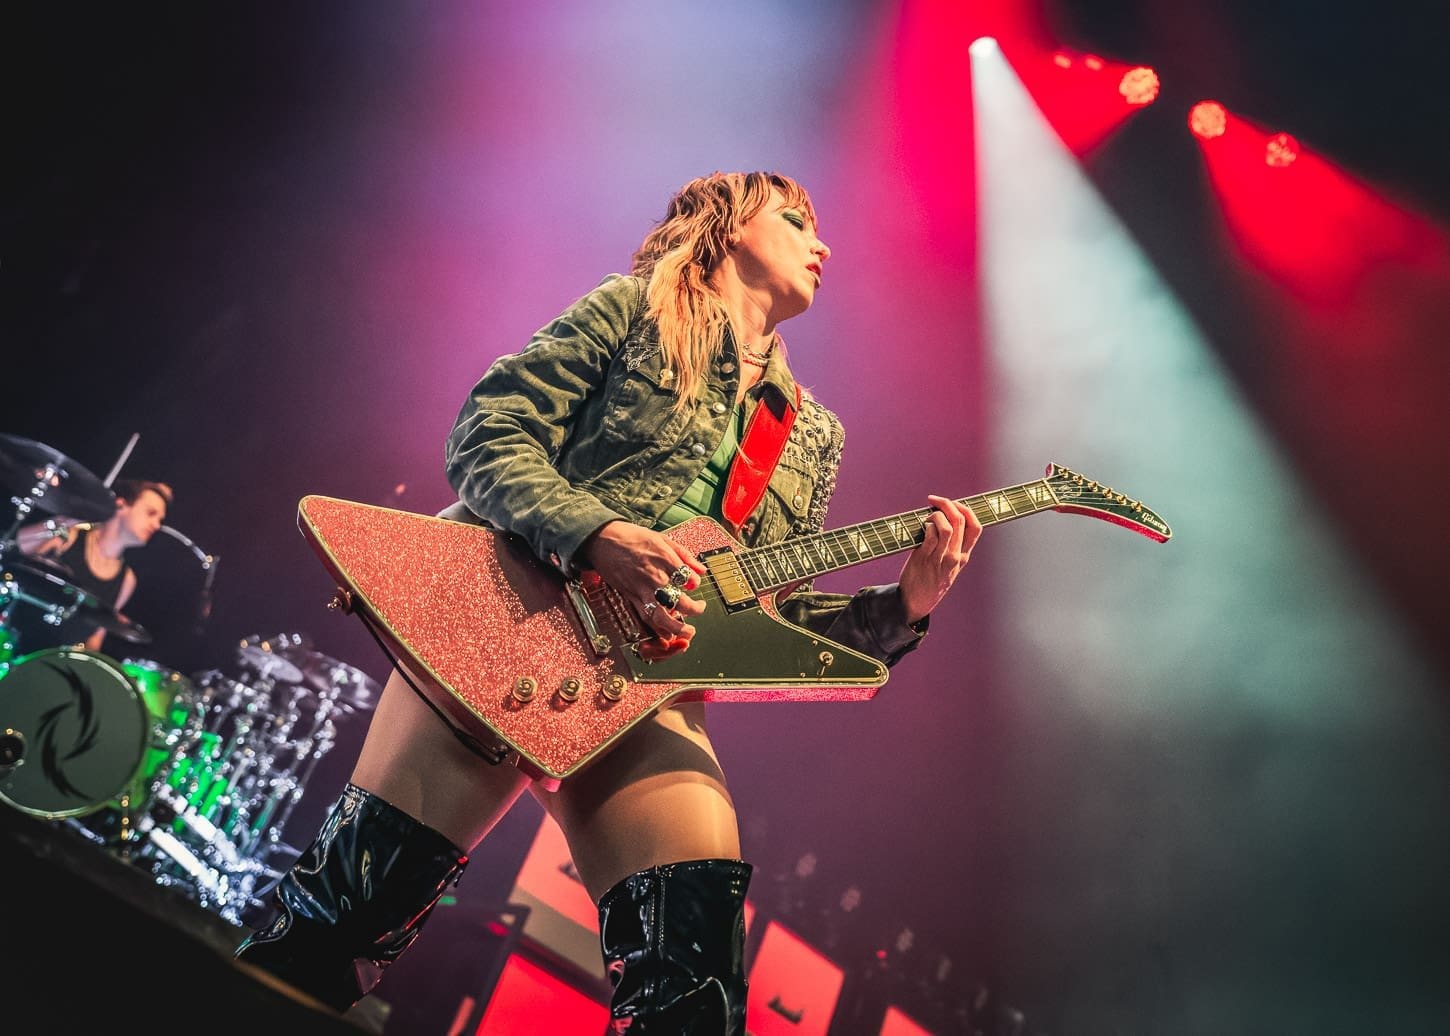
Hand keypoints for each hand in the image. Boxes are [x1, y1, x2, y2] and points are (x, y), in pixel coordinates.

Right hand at [582, 520, 706, 655]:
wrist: (603, 540)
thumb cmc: (631, 536)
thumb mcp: (663, 539)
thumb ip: (685, 555)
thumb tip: (701, 570)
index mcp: (664, 559)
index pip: (688, 578)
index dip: (695, 583)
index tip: (694, 584)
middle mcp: (654, 577)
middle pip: (679, 601)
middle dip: (694, 609)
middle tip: (700, 608)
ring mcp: (642, 589)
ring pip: (662, 616)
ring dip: (677, 628)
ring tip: (688, 630)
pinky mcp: (631, 597)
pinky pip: (645, 616)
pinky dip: (657, 628)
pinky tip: (666, 633)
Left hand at [898, 495, 981, 623]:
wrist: (916, 602)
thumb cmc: (930, 581)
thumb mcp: (949, 566)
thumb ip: (951, 547)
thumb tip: (943, 518)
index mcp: (964, 556)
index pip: (976, 528)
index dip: (967, 510)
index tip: (954, 503)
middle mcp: (955, 557)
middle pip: (960, 521)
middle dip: (947, 504)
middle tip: (934, 500)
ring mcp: (941, 558)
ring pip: (946, 527)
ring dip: (935, 515)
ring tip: (927, 518)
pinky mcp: (924, 559)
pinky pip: (929, 535)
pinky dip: (925, 526)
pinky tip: (920, 529)